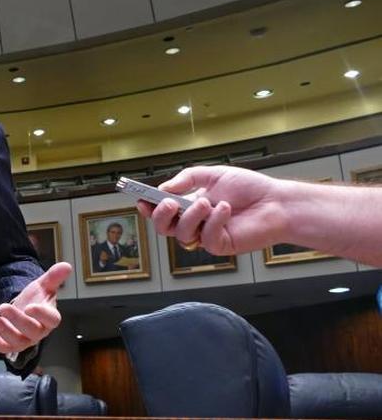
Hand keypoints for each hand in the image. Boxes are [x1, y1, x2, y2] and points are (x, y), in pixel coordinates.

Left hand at [0, 262, 71, 355]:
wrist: (25, 309)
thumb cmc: (37, 298)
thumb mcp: (44, 285)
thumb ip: (54, 276)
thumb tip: (66, 266)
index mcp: (50, 317)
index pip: (51, 319)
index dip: (41, 315)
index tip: (29, 307)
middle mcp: (40, 331)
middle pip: (32, 331)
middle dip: (16, 320)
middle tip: (2, 307)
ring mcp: (26, 340)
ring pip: (17, 342)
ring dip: (3, 331)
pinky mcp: (12, 345)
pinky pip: (4, 348)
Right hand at [138, 166, 286, 254]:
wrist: (277, 202)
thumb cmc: (250, 188)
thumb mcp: (214, 174)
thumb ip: (187, 179)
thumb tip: (163, 188)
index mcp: (190, 205)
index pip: (162, 210)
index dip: (149, 207)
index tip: (141, 200)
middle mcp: (195, 222)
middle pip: (164, 227)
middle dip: (161, 216)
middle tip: (169, 204)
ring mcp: (206, 235)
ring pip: (182, 234)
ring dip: (191, 217)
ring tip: (206, 203)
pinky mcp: (220, 245)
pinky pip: (206, 238)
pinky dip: (214, 222)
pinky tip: (225, 209)